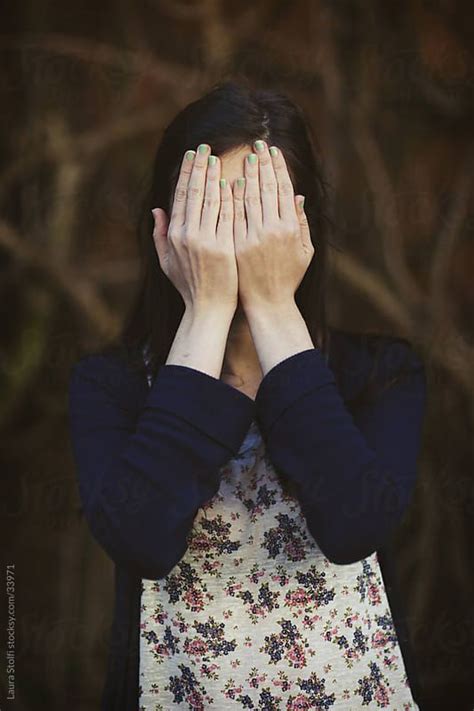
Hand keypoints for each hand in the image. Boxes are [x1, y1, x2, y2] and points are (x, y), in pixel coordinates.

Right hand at [152, 144, 237, 313]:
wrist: (208, 309)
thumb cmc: (189, 287)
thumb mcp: (167, 262)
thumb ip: (160, 235)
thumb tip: (156, 209)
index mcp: (174, 235)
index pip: (181, 196)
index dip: (186, 174)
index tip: (192, 155)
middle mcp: (187, 235)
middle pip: (194, 193)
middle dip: (199, 167)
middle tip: (205, 145)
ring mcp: (205, 241)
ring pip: (210, 200)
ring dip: (214, 175)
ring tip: (219, 156)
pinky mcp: (223, 247)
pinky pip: (226, 216)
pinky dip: (229, 197)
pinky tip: (232, 180)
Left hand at [232, 139, 314, 311]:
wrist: (268, 304)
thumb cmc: (288, 278)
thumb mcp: (304, 252)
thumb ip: (301, 224)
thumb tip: (299, 197)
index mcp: (290, 228)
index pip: (283, 190)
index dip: (278, 169)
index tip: (272, 152)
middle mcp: (272, 230)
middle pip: (266, 188)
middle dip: (262, 164)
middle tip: (257, 144)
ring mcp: (252, 238)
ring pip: (249, 198)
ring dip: (246, 174)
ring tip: (243, 156)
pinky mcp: (236, 246)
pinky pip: (233, 216)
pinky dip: (231, 197)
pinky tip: (229, 181)